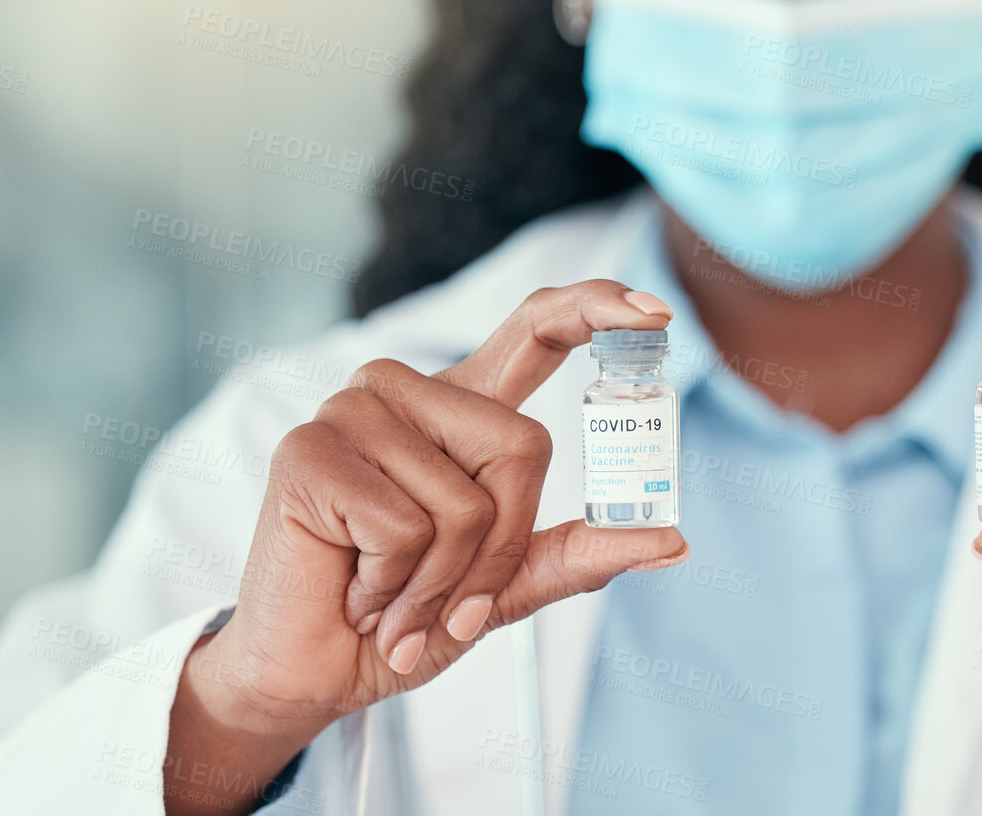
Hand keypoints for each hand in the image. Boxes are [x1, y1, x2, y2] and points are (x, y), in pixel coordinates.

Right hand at [166, 281, 688, 815]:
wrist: (315, 672)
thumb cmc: (407, 617)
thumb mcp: (508, 589)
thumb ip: (580, 555)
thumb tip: (672, 540)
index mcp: (463, 406)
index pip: (537, 328)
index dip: (596, 308)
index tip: (658, 315)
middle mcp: (408, 393)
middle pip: (524, 448)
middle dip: (501, 550)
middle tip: (448, 602)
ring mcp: (352, 411)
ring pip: (465, 501)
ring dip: (440, 582)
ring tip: (390, 597)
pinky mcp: (308, 449)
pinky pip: (404, 526)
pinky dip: (393, 585)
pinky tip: (355, 589)